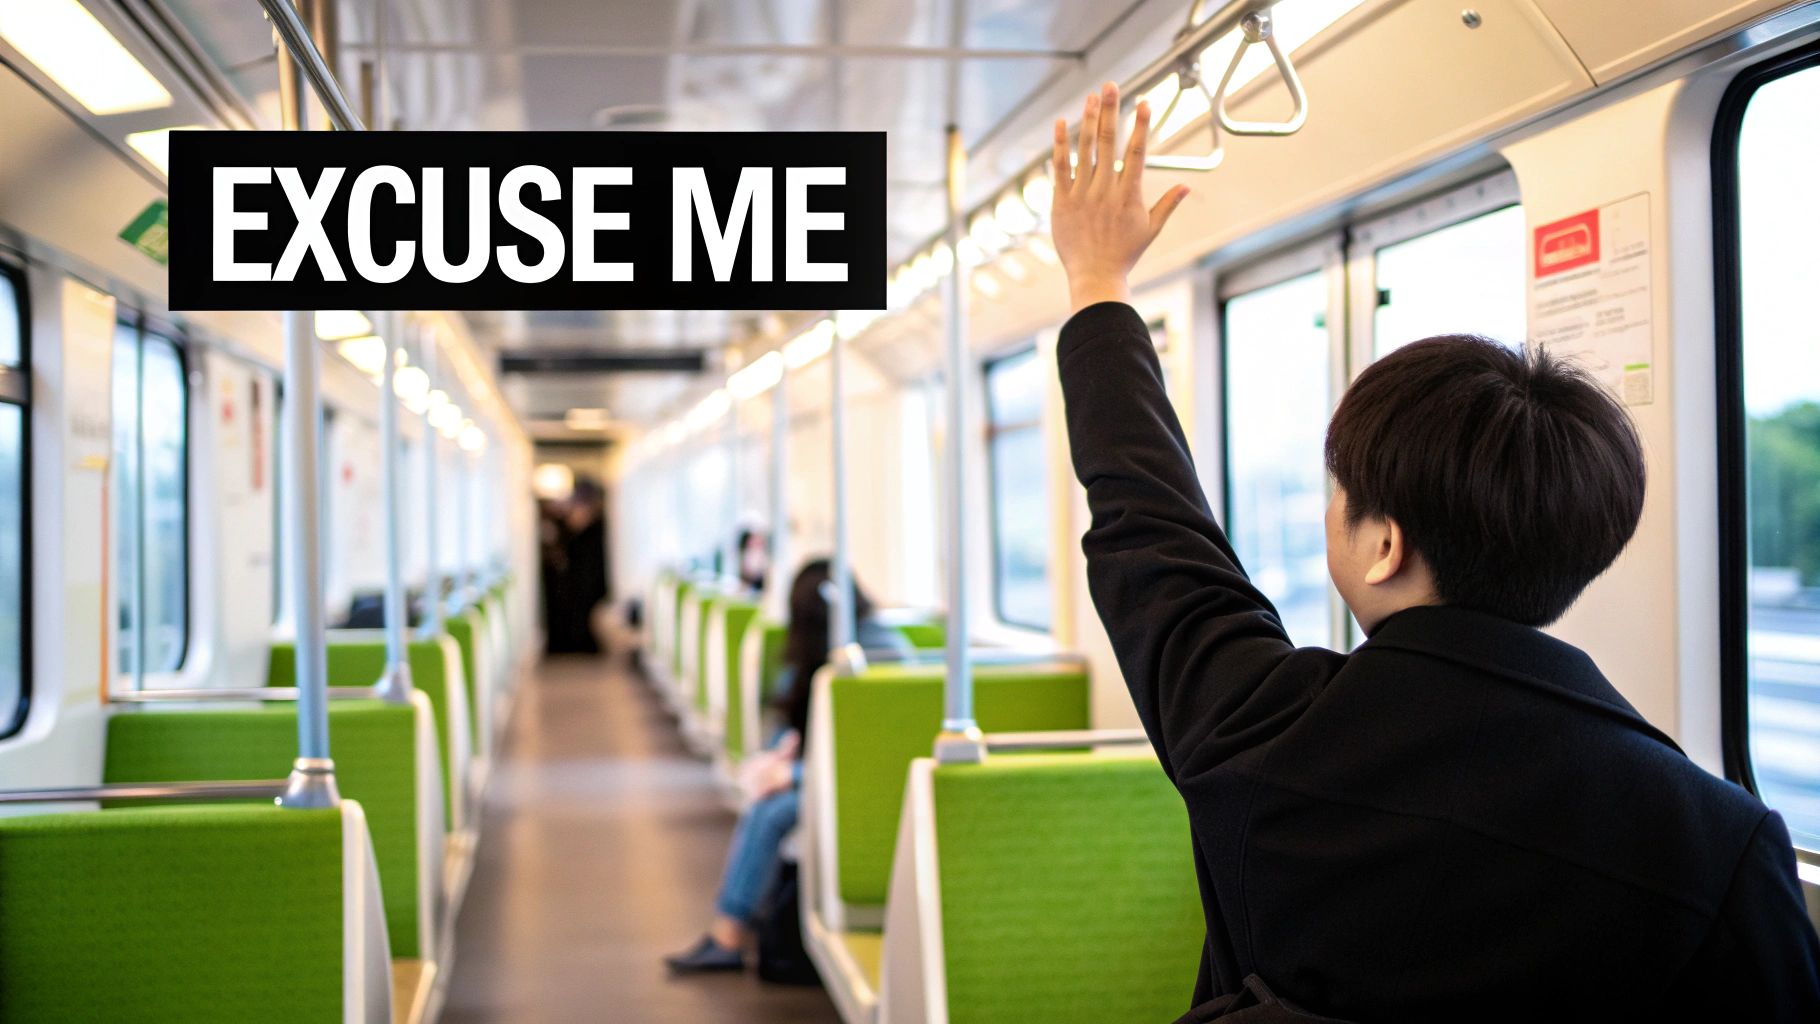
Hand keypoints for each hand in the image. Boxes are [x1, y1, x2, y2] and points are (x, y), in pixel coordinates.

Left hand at [1049, 82, 1190, 312]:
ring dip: (1089, 120)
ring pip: (1084, 150)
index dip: (1140, 125)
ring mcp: (1081, 195)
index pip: (1136, 152)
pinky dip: (1060, 145)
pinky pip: (1059, 168)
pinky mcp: (1061, 201)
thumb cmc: (1124, 254)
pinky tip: (1062, 123)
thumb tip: (1187, 186)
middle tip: (1111, 85)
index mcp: (1129, 195)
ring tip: (1091, 96)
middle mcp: (1105, 190)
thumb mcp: (1150, 229)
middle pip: (1108, 143)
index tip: (1144, 102)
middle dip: (1111, 111)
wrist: (1094, 276)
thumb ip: (1167, 205)